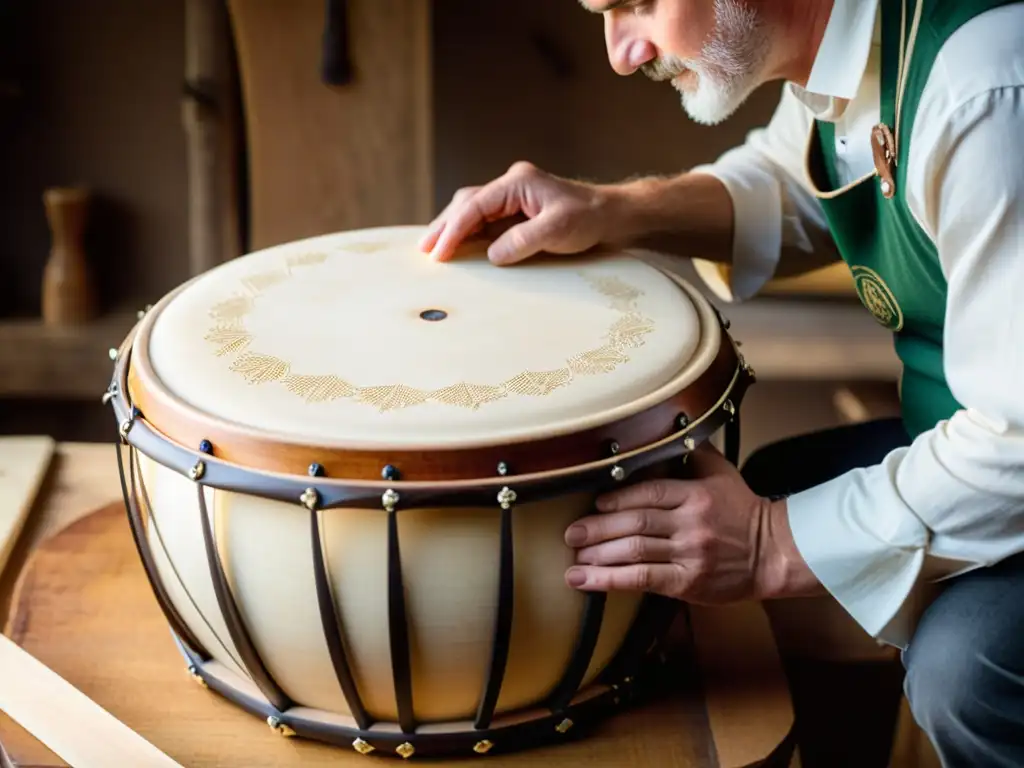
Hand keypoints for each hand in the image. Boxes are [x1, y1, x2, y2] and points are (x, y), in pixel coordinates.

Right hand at [419, 161, 613, 264]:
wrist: (608, 214)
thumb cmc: (587, 218)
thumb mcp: (557, 229)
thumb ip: (523, 240)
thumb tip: (492, 254)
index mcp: (517, 182)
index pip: (476, 205)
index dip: (455, 229)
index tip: (440, 251)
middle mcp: (511, 185)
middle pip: (467, 202)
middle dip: (444, 226)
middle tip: (425, 250)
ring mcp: (512, 196)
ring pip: (472, 209)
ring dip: (453, 228)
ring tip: (433, 249)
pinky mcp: (516, 210)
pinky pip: (484, 219)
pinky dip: (468, 232)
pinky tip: (457, 245)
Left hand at [563, 445, 820, 603]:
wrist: (774, 552)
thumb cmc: (741, 510)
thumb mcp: (720, 473)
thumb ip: (690, 453)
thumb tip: (662, 427)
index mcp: (695, 494)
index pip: (649, 493)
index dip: (618, 498)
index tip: (595, 503)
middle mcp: (691, 523)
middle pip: (636, 523)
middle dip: (598, 529)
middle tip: (571, 533)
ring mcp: (690, 555)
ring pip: (635, 552)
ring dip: (598, 556)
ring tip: (573, 558)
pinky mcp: (688, 583)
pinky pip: (643, 580)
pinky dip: (609, 581)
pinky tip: (585, 580)